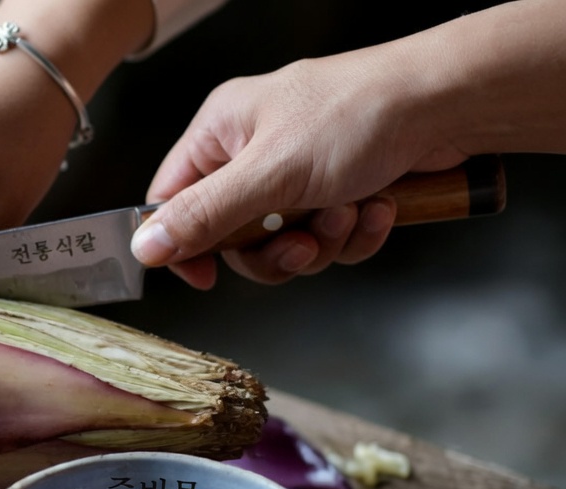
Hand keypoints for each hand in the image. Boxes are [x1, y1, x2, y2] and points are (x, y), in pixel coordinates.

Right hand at [130, 40, 470, 288]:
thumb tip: (145, 247)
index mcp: (222, 132)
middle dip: (274, 248)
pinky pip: (328, 239)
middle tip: (301, 242)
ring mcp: (300, 173)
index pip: (172, 199)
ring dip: (321, 241)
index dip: (183, 243)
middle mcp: (255, 152)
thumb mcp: (268, 174)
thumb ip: (203, 215)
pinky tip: (377, 208)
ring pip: (284, 244)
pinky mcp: (340, 190)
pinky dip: (354, 234)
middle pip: (232, 235)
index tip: (204, 278)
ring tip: (348, 212)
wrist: (447, 105)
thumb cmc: (357, 115)